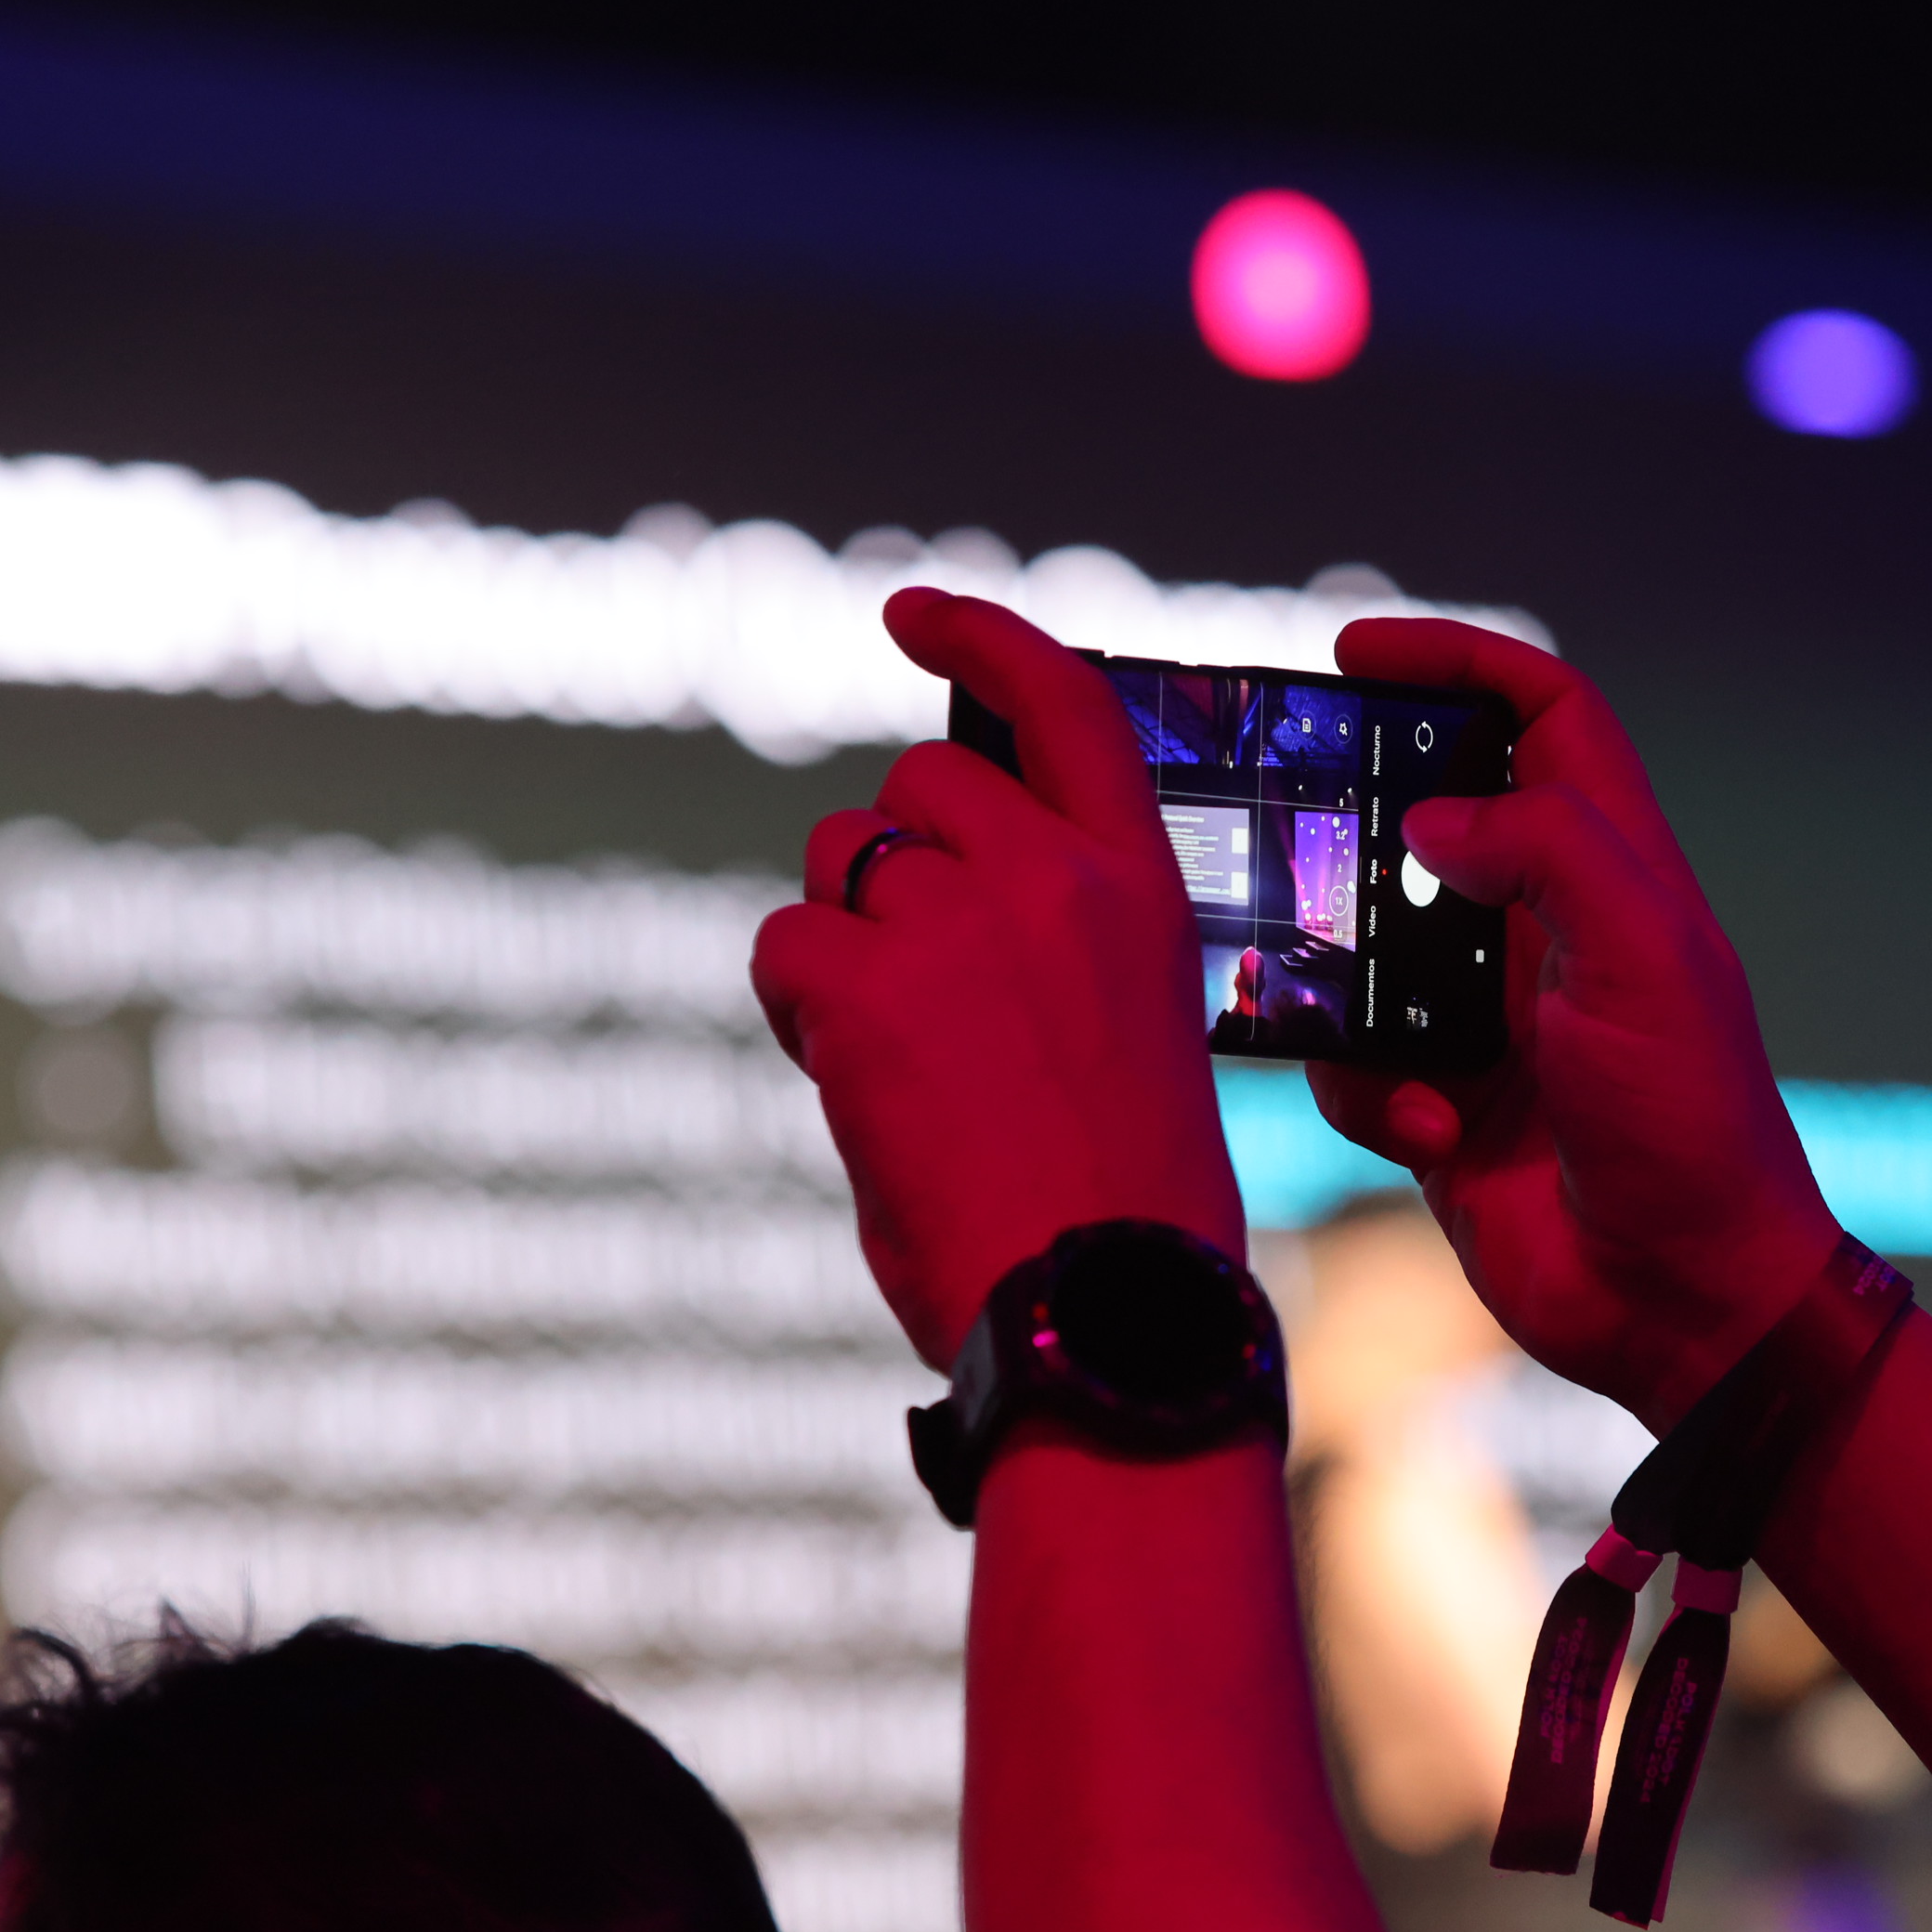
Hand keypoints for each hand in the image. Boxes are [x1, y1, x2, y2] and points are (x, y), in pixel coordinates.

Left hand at [750, 591, 1245, 1367]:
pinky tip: (854, 1084)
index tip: (914, 616)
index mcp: (1145, 890)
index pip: (1065, 705)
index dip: (982, 640)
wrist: (1107, 1315)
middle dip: (893, 864)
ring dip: (845, 939)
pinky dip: (799, 1007)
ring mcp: (959, 928)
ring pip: (841, 865)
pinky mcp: (868, 990)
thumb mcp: (1134, 1035)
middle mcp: (1056, 882)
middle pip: (919, 790)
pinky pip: (786, 948)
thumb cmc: (1126, 1211)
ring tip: (903, 1059)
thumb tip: (933, 911)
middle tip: (914, 977)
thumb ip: (1060, 946)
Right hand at [1310, 622, 1834, 1426]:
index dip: (1458, 664)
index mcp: (1613, 871)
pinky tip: (1429, 1134)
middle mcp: (1545, 931)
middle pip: (1428, 820)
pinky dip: (1371, 1093)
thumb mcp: (1640, 959)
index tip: (1356, 654)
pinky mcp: (1441, 1104)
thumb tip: (1431, 820)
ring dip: (1349, 987)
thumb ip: (1546, 852)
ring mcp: (1488, 1019)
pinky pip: (1354, 1064)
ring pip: (1364, 949)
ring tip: (1378, 1032)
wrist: (1683, 1304)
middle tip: (1285, 825)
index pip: (1543, 717)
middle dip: (1356, 825)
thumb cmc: (1693, 1128)